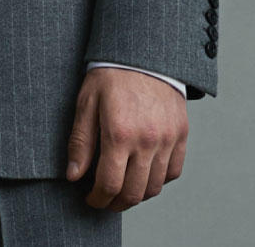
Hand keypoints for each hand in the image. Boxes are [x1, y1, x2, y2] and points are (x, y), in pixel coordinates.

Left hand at [65, 67, 187, 210]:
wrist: (143, 52)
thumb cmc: (111, 74)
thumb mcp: (87, 102)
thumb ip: (80, 141)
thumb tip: (74, 175)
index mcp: (119, 133)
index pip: (109, 184)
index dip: (98, 199)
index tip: (90, 198)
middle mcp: (147, 140)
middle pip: (133, 192)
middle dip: (115, 203)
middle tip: (105, 200)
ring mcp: (168, 139)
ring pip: (155, 186)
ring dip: (137, 195)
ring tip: (123, 188)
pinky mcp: (181, 134)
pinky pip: (174, 171)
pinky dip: (160, 180)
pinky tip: (145, 173)